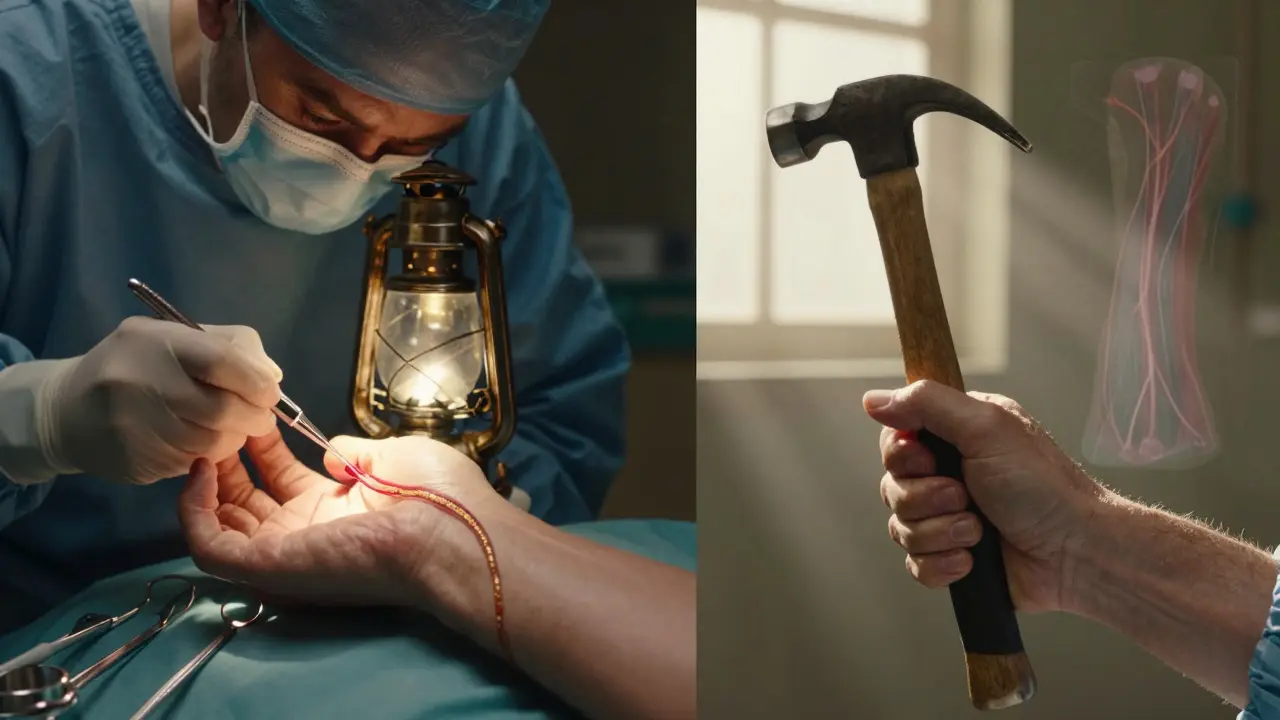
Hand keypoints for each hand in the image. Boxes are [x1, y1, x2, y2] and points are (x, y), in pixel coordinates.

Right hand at [39, 317, 282, 483]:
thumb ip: (230, 346)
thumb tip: (272, 377)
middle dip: (254, 416)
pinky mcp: (135, 461)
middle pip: (221, 409)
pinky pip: (191, 463)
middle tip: (262, 417)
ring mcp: (134, 427)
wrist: (66, 410)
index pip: (223, 361)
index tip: (269, 391)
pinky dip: (208, 455)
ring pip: (211, 442)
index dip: (256, 380)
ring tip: (231, 428)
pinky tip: (200, 441)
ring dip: (234, 438)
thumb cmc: (135, 365)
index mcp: (155, 341)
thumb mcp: (174, 337)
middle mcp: (141, 383)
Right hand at [179, 427, 503, 607]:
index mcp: (336, 510)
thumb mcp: (392, 457)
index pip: (281, 479)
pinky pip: (209, 549)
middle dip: (227, 458)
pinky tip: (200, 470)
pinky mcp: (267, 566)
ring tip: (203, 440)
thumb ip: (353, 452)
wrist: (451, 531)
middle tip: (220, 420)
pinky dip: (192, 511)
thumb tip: (330, 452)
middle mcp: (305, 534)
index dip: (262, 446)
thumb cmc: (436, 495)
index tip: (253, 410)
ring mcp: (283, 553)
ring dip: (203, 482)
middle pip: (245, 501)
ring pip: (220, 525)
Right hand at [864, 380, 1104, 613]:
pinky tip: (971, 561)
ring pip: (899, 528)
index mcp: (955, 436)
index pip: (895, 439)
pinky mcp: (952, 557)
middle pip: (891, 486)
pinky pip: (915, 565)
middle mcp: (949, 474)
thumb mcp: (986, 427)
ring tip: (978, 531)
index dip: (902, 456)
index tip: (929, 460)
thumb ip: (927, 404)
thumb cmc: (1043, 486)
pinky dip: (941, 565)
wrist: (1076, 553)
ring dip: (939, 532)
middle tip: (965, 496)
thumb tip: (872, 399)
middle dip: (924, 498)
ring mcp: (949, 518)